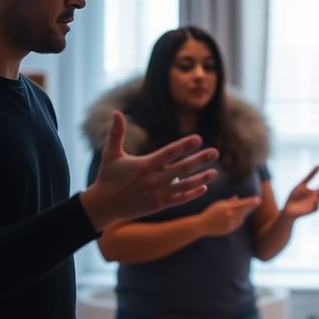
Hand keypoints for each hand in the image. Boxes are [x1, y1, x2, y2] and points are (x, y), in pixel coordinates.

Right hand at [80, 111, 218, 228]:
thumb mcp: (110, 153)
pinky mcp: (158, 205)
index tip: (198, 138)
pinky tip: (203, 188)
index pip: (169, 153)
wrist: (103, 205)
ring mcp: (158, 194)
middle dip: (200, 160)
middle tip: (215, 152)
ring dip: (201, 178)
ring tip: (215, 172)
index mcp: (145, 165)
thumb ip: (116, 133)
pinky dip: (191, 194)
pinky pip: (179, 199)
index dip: (184, 145)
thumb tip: (115, 112)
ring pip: (184, 185)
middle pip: (182, 168)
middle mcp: (154, 180)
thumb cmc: (107, 177)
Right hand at [202, 196, 261, 235]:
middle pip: (244, 210)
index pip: (242, 204)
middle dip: (251, 206)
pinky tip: (237, 217)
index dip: (251, 201)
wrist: (203, 225)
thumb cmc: (210, 212)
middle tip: (257, 202)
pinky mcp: (230, 229)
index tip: (258, 199)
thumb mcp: (219, 204)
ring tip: (245, 208)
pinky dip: (239, 219)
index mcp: (227, 207)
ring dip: (244, 213)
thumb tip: (239, 198)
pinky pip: (239, 223)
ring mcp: (230, 223)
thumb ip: (229, 201)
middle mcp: (230, 215)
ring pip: (242, 217)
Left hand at [281, 165, 318, 218]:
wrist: (288, 209)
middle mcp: (317, 197)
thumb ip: (310, 176)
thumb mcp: (302, 184)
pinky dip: (317, 203)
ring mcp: (315, 204)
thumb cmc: (294, 197)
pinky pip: (317, 207)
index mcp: (315, 191)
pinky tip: (315, 199)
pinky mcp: (312, 210)